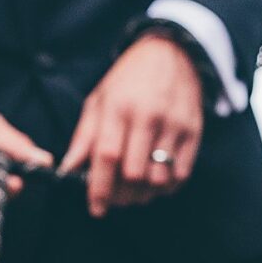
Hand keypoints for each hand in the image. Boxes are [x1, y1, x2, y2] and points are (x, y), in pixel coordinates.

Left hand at [61, 34, 204, 217]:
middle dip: (122, 196)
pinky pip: (181, 174)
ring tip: (133, 193)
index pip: (107, 156)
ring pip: (159, 178)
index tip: (95, 208)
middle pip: (134, 173)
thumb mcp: (99, 101)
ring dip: (144, 195)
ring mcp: (174, 125)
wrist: (172, 54)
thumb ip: (84, 138)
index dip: (99, 188)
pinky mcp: (194, 132)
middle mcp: (148, 116)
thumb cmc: (128, 81)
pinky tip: (155, 184)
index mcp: (118, 108)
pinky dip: (166, 188)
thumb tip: (68, 170)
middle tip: (114, 200)